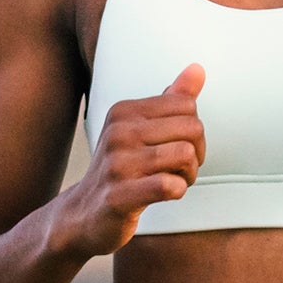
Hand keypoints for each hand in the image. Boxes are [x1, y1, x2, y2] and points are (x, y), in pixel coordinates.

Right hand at [56, 64, 206, 255]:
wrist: (84, 214)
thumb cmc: (121, 169)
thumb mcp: (140, 129)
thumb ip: (171, 99)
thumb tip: (198, 69)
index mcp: (124, 112)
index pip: (186, 105)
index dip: (193, 130)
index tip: (178, 147)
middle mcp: (118, 132)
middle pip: (192, 128)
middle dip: (197, 153)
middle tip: (180, 169)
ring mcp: (117, 164)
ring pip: (185, 155)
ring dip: (189, 174)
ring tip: (174, 181)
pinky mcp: (120, 196)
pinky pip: (170, 186)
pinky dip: (178, 191)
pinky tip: (164, 194)